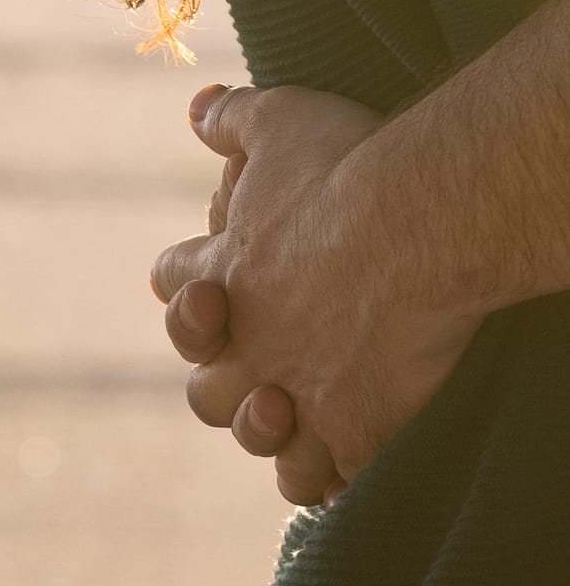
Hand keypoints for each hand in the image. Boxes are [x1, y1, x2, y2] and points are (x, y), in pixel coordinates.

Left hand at [151, 84, 482, 504]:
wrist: (415, 228)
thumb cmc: (345, 166)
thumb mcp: (279, 119)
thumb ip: (231, 117)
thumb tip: (195, 106)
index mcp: (221, 271)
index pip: (170, 280)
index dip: (182, 281)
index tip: (205, 279)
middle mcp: (245, 340)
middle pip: (201, 380)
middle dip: (219, 368)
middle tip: (260, 346)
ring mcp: (292, 391)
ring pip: (250, 432)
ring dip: (261, 424)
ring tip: (288, 402)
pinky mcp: (346, 429)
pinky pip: (312, 479)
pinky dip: (318, 471)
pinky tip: (338, 449)